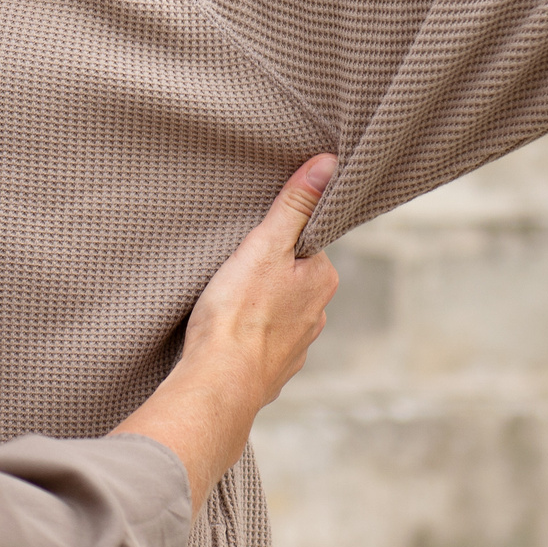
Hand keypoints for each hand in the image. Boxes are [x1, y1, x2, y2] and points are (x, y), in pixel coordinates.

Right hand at [113, 155, 340, 504]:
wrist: (219, 383)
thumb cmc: (239, 312)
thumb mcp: (264, 245)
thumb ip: (294, 205)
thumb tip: (328, 163)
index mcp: (321, 281)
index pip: (304, 245)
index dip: (275, 241)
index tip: (250, 244)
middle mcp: (316, 316)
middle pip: (291, 280)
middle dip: (266, 276)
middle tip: (231, 273)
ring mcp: (295, 349)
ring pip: (277, 315)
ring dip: (257, 309)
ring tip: (225, 305)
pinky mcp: (270, 373)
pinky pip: (261, 345)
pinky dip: (247, 339)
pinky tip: (226, 338)